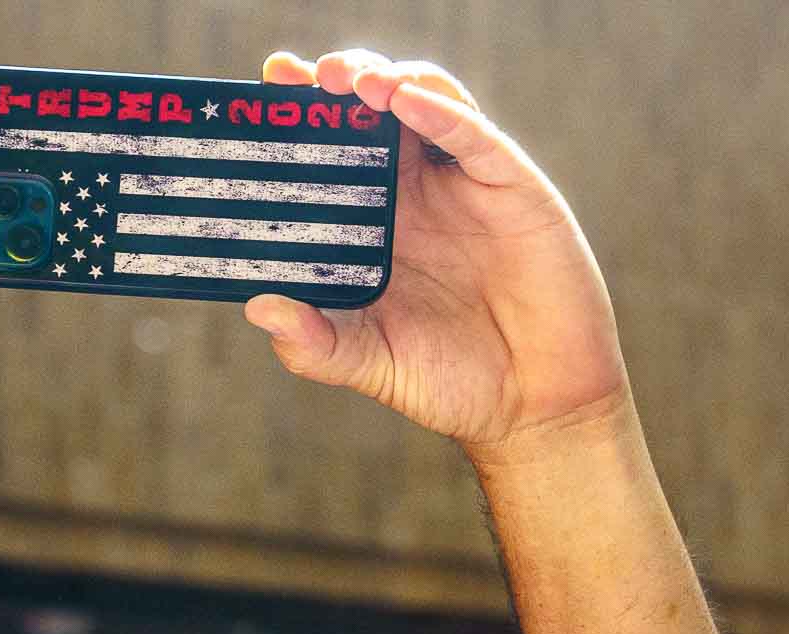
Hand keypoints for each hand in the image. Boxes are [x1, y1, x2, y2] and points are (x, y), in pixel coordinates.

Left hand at [246, 50, 632, 456]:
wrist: (531, 403)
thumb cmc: (447, 380)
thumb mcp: (366, 363)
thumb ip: (312, 344)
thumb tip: (257, 308)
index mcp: (372, 225)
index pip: (329, 155)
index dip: (298, 121)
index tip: (259, 95)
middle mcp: (413, 193)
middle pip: (370, 113)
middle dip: (333, 83)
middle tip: (296, 75)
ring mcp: (462, 184)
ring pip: (422, 103)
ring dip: (383, 81)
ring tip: (348, 81)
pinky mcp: (512, 186)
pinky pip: (474, 136)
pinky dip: (439, 111)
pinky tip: (406, 100)